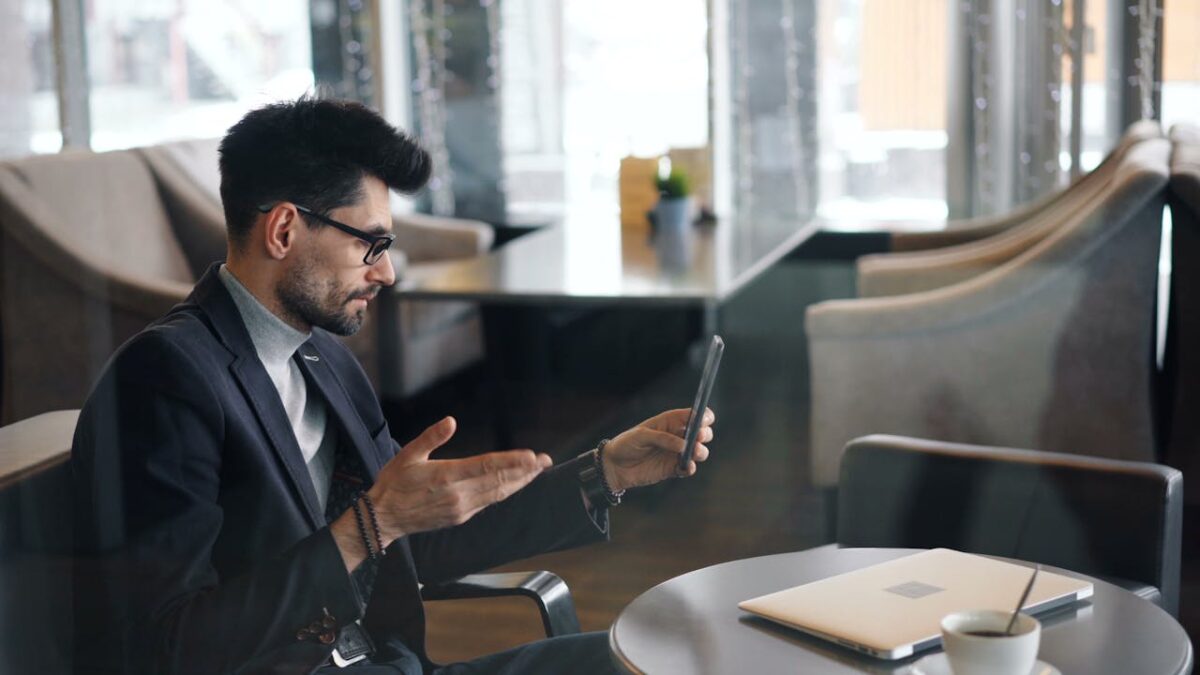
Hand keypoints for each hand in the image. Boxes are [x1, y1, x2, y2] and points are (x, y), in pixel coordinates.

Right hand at [365, 417, 550, 545]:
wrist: (384, 518)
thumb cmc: (394, 484)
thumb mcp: (408, 454)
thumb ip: (431, 437)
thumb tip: (451, 421)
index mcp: (447, 475)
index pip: (487, 466)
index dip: (512, 461)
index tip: (532, 456)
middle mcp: (458, 494)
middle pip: (500, 481)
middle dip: (526, 471)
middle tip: (546, 461)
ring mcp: (461, 508)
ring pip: (498, 493)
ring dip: (520, 482)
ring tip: (537, 471)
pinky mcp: (461, 516)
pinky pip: (488, 502)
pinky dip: (504, 492)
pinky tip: (513, 485)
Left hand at [601, 408, 714, 491]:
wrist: (615, 466)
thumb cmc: (626, 444)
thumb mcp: (641, 435)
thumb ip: (663, 438)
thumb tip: (683, 445)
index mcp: (670, 421)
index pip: (693, 415)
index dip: (704, 416)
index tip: (705, 420)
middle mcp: (677, 436)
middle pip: (702, 433)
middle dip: (705, 434)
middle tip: (699, 437)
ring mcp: (676, 453)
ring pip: (699, 451)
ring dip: (701, 451)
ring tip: (694, 452)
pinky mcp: (673, 469)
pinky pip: (688, 468)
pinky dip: (690, 467)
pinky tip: (686, 467)